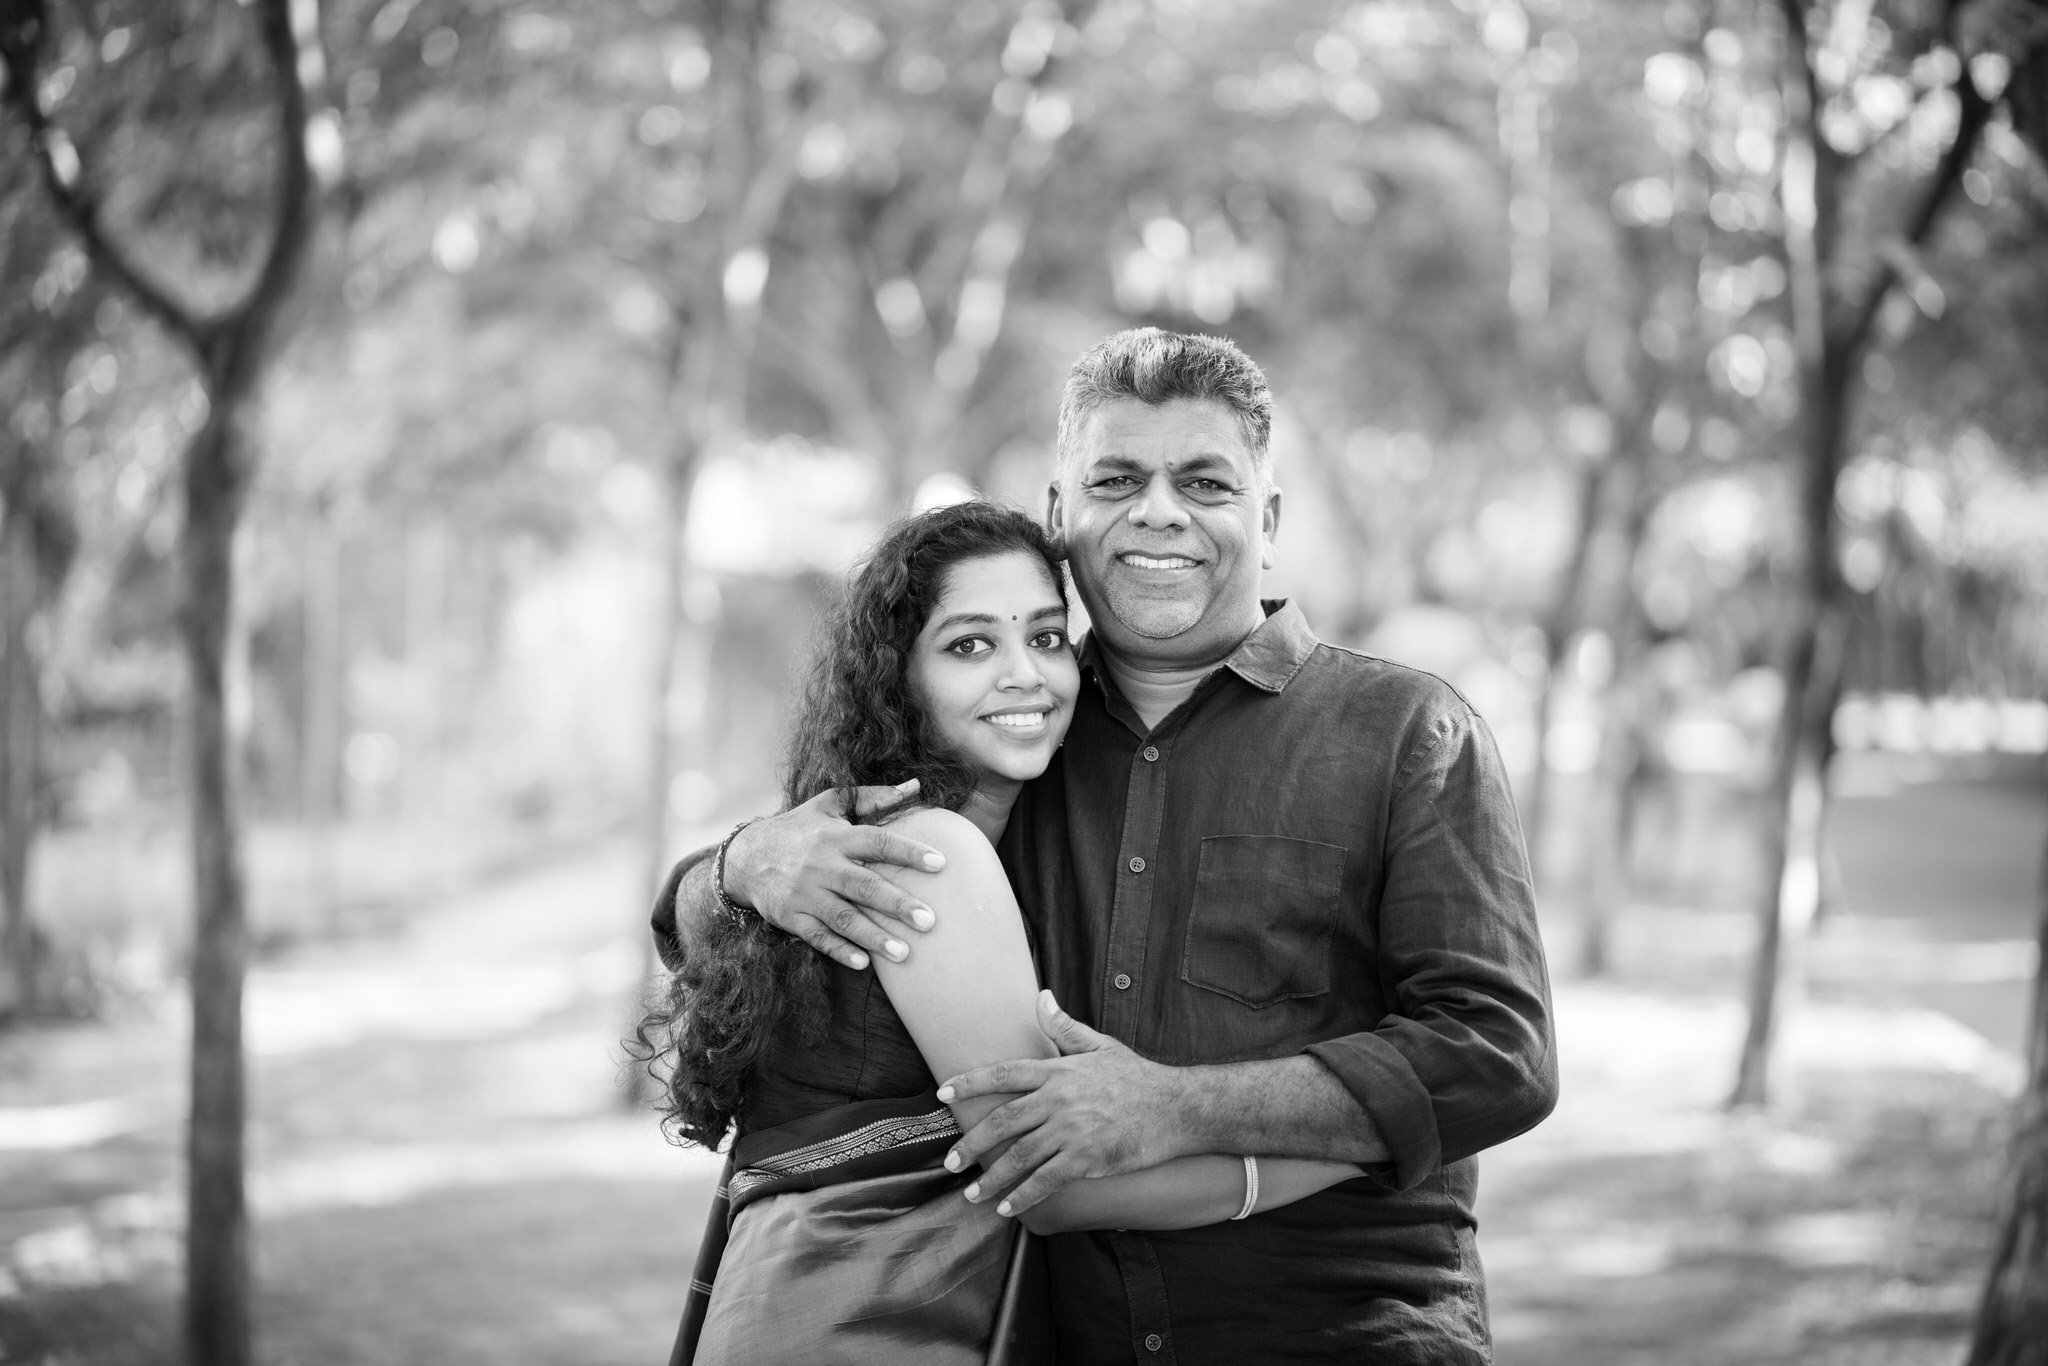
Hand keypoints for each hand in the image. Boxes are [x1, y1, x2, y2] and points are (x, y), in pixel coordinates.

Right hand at [724, 781, 944, 969]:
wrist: (746, 856)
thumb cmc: (801, 829)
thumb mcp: (831, 805)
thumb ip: (874, 798)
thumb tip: (915, 786)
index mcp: (836, 836)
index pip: (877, 842)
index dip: (909, 851)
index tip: (940, 863)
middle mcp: (821, 864)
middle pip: (864, 885)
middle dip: (897, 904)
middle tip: (930, 921)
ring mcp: (804, 893)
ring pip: (843, 917)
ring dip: (874, 936)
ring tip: (904, 953)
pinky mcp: (790, 917)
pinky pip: (817, 937)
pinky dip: (839, 951)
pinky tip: (863, 964)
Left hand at [938, 991, 1191, 1216]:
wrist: (1177, 1107)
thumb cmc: (1139, 1077)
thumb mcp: (1101, 1046)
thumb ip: (1065, 1028)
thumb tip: (1040, 997)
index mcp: (1059, 1070)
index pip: (1004, 1074)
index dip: (970, 1082)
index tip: (942, 1093)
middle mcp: (1060, 1099)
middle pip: (1004, 1120)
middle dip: (972, 1142)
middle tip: (951, 1160)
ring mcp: (1072, 1130)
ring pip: (1020, 1156)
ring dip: (992, 1177)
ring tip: (973, 1193)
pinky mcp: (1087, 1158)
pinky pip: (1046, 1180)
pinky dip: (1023, 1196)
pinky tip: (1007, 1208)